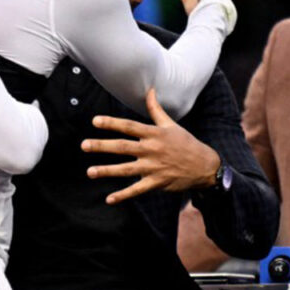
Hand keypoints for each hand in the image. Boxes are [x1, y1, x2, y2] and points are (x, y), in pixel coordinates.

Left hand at [82, 88, 219, 203]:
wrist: (205, 166)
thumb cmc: (185, 143)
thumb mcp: (171, 125)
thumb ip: (156, 110)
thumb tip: (150, 90)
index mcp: (155, 134)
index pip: (129, 126)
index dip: (112, 123)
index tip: (95, 121)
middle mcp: (152, 150)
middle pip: (123, 147)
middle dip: (102, 146)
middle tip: (83, 145)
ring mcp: (154, 167)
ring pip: (127, 169)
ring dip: (107, 171)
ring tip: (90, 172)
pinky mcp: (157, 183)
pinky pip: (137, 190)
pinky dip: (123, 195)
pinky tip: (109, 199)